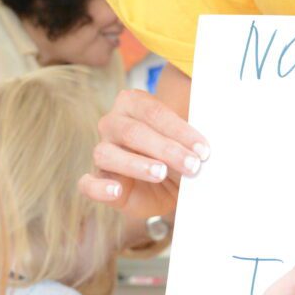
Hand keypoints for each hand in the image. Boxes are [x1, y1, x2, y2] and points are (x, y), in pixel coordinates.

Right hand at [79, 86, 207, 227]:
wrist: (170, 183)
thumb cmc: (178, 155)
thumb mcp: (189, 143)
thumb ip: (193, 139)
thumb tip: (207, 147)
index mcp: (133, 103)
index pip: (154, 112)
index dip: (179, 130)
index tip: (203, 150)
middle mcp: (113, 124)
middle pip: (133, 132)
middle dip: (166, 149)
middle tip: (192, 165)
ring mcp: (102, 151)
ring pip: (108, 154)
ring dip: (137, 164)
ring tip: (161, 173)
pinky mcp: (98, 179)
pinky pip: (87, 183)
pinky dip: (99, 188)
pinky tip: (116, 191)